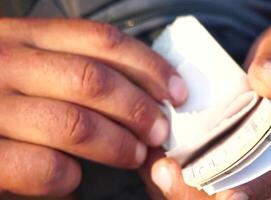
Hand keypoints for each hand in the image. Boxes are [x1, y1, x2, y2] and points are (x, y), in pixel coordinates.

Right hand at [0, 18, 186, 196]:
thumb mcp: (26, 63)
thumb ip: (70, 66)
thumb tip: (139, 87)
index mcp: (22, 37)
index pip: (101, 40)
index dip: (148, 65)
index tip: (175, 91)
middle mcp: (4, 64)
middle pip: (92, 80)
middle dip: (138, 109)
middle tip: (160, 130)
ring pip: (74, 124)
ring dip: (117, 145)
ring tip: (135, 155)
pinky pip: (44, 167)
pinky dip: (70, 178)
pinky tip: (75, 178)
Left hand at [139, 24, 270, 199]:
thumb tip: (270, 81)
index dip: (256, 186)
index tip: (229, 195)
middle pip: (239, 194)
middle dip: (200, 191)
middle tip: (165, 171)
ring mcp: (250, 170)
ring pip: (215, 194)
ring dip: (182, 187)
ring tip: (154, 164)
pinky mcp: (230, 164)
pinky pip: (202, 181)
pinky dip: (177, 174)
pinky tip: (155, 155)